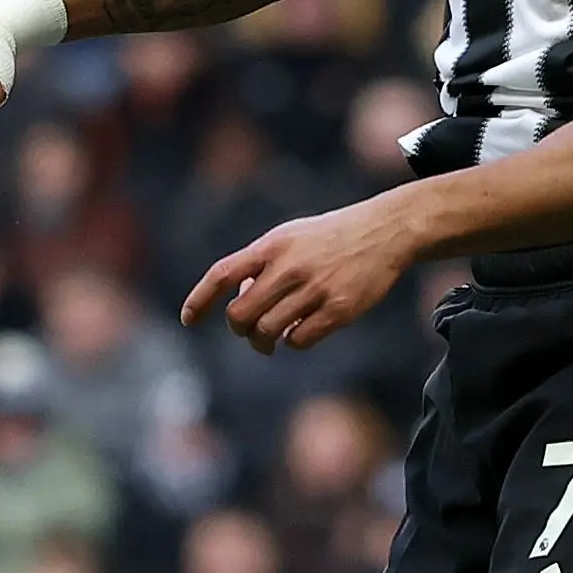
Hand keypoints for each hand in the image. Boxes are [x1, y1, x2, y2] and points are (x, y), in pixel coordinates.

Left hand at [186, 198, 418, 351]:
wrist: (384, 231)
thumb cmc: (331, 237)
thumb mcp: (290, 236)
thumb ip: (261, 264)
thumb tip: (239, 304)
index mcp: (272, 245)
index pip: (223, 274)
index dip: (200, 299)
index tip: (188, 320)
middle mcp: (289, 267)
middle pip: (240, 316)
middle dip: (239, 330)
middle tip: (249, 331)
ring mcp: (314, 289)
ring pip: (267, 332)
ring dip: (264, 341)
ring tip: (272, 338)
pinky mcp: (338, 309)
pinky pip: (299, 340)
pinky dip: (293, 341)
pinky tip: (302, 330)